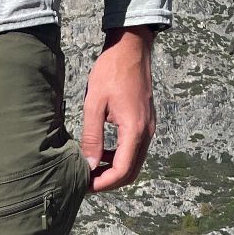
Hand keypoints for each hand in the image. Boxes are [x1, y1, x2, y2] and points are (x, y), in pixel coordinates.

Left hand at [80, 27, 157, 192]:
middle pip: (131, 172)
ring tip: (91, 169)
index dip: (103, 183)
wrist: (131, 48)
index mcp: (134, 130)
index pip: (122, 171)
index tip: (85, 186)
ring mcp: (148, 127)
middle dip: (109, 181)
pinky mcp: (145, 122)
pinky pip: (134, 149)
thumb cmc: (111, 71)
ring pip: (134, 162)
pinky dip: (119, 157)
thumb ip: (92, 137)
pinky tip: (101, 152)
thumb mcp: (94, 104)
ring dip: (114, 170)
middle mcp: (146, 132)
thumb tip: (89, 165)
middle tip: (86, 182)